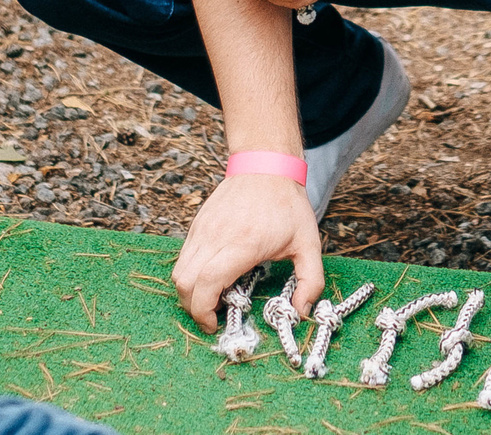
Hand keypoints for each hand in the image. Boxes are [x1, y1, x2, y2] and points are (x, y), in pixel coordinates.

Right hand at [173, 174, 322, 329]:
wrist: (266, 165)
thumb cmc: (287, 204)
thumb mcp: (309, 243)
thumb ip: (311, 281)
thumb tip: (300, 311)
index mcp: (243, 244)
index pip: (207, 282)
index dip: (203, 311)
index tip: (216, 324)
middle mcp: (216, 236)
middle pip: (185, 282)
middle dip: (194, 308)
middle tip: (215, 316)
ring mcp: (202, 229)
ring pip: (179, 271)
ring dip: (190, 292)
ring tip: (214, 297)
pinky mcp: (197, 225)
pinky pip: (183, 257)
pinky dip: (191, 275)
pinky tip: (212, 276)